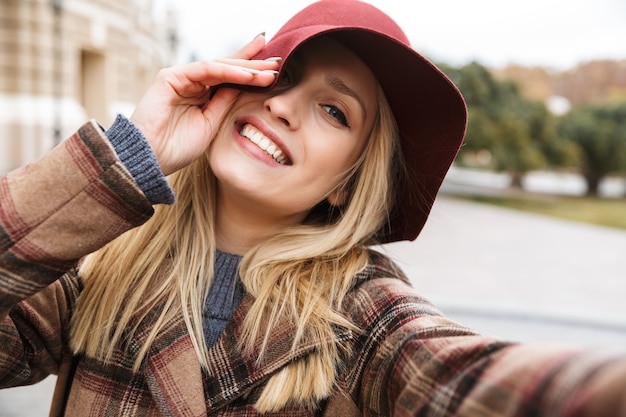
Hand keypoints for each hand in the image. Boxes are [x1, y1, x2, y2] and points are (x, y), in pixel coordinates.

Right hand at [130, 34, 278, 175]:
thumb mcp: (212, 124)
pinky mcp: (170, 77)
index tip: (275, 70)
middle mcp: (190, 83)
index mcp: (200, 95)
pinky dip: (228, 72)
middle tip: (277, 60)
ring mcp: (180, 77)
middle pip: (226, 67)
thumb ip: (225, 103)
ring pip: (218, 66)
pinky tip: (248, 75)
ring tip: (269, 70)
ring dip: (246, 68)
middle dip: (252, 63)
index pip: (229, 78)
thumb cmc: (177, 148)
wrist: (151, 159)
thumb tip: (247, 84)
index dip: (251, 72)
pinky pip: (205, 70)